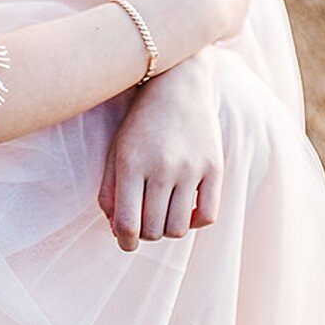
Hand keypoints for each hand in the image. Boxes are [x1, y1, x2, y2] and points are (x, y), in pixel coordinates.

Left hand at [98, 58, 220, 249]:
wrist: (179, 83)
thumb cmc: (141, 122)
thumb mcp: (117, 152)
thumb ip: (109, 193)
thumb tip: (118, 231)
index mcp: (131, 164)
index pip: (127, 225)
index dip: (124, 242)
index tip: (126, 240)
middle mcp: (162, 167)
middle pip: (153, 231)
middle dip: (146, 234)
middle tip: (146, 220)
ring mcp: (191, 167)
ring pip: (179, 228)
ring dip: (169, 229)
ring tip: (165, 213)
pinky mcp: (215, 166)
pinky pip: (208, 215)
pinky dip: (196, 221)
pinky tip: (187, 207)